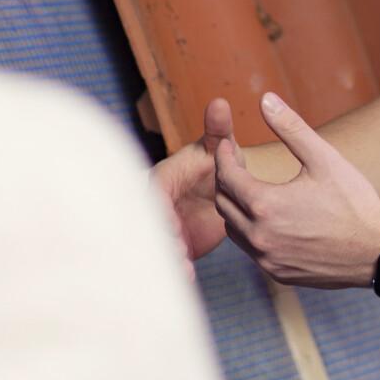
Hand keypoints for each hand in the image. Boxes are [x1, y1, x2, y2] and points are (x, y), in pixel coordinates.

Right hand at [152, 101, 230, 261]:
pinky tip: (189, 277)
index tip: (174, 224)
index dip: (161, 210)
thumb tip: (220, 102)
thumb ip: (218, 130)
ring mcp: (166, 225)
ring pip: (160, 243)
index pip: (154, 194)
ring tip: (184, 268)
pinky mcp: (177, 243)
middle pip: (151, 222)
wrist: (228, 189)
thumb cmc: (220, 161)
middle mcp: (159, 203)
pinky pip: (173, 258)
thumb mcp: (220, 148)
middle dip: (162, 238)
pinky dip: (179, 268)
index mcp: (164, 179)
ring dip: (169, 256)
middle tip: (179, 250)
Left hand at [212, 93, 379, 288]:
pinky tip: (267, 219)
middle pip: (224, 204)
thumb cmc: (354, 201)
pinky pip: (251, 250)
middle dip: (225, 181)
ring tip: (250, 190)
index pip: (226, 177)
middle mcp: (260, 236)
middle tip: (236, 165)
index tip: (227, 146)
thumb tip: (265, 99)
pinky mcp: (278, 274)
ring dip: (235, 209)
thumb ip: (290, 127)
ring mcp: (268, 259)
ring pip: (233, 231)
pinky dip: (251, 232)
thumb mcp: (323, 158)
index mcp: (266, 205)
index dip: (223, 157)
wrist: (378, 250)